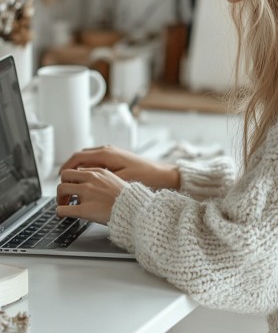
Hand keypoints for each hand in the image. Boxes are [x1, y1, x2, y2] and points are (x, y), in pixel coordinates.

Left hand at [57, 167, 125, 223]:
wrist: (134, 209)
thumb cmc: (128, 198)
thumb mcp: (116, 179)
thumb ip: (102, 178)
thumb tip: (92, 180)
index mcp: (98, 172)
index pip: (76, 170)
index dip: (71, 179)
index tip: (71, 185)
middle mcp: (90, 180)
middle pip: (65, 176)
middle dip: (62, 185)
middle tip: (64, 195)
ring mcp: (86, 194)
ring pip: (61, 190)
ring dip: (59, 198)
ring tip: (62, 205)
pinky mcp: (84, 209)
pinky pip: (63, 209)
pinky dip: (60, 212)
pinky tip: (62, 214)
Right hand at [59, 145, 179, 189]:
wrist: (161, 174)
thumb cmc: (144, 177)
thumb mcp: (120, 179)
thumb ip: (100, 178)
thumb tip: (82, 180)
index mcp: (106, 154)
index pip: (78, 157)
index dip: (66, 167)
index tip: (60, 177)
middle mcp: (107, 150)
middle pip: (80, 156)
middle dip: (70, 168)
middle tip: (64, 182)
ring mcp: (112, 152)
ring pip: (88, 158)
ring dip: (79, 168)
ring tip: (74, 182)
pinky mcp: (116, 157)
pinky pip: (96, 160)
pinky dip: (88, 168)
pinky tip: (88, 180)